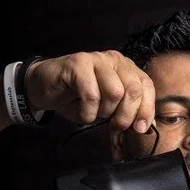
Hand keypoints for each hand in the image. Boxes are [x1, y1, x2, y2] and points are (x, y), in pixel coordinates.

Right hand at [24, 51, 156, 132]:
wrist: (43, 87)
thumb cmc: (75, 98)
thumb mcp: (104, 109)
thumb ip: (124, 114)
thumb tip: (144, 128)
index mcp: (125, 68)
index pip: (146, 86)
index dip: (146, 109)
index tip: (139, 129)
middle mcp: (114, 60)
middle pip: (133, 89)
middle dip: (126, 115)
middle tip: (114, 127)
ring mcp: (97, 60)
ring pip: (115, 92)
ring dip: (104, 112)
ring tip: (93, 114)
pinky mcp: (78, 65)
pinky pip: (92, 94)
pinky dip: (87, 111)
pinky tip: (81, 112)